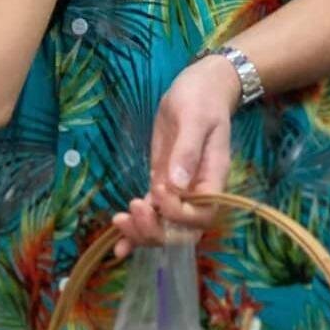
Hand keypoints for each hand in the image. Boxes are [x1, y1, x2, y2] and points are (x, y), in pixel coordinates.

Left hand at [111, 53, 238, 256]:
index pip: (201, 215)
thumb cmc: (201, 100)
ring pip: (164, 226)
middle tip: (130, 214)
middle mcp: (198, 192)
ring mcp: (179, 191)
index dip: (178, 214)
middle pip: (181, 231)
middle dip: (155, 231)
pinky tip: (117, 240)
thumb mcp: (194, 118)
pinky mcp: (162, 184)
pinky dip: (135, 227)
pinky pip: (152, 212)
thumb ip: (187, 151)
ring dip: (141, 233)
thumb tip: (176, 185)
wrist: (199, 89)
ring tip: (118, 223)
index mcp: (213, 179)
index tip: (157, 192)